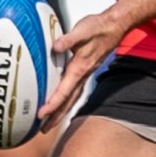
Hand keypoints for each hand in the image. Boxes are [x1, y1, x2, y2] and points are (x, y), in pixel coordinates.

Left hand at [36, 8, 127, 131]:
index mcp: (79, 68)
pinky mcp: (83, 70)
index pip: (64, 91)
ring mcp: (84, 74)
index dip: (52, 104)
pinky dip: (65, 100)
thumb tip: (55, 46)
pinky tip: (59, 103)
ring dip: (60, 112)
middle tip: (43, 130)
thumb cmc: (98, 28)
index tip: (41, 114)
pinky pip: (73, 90)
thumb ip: (68, 39)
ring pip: (71, 98)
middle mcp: (82, 75)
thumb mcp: (82, 30)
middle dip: (55, 117)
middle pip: (68, 102)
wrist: (114, 26)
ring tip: (49, 123)